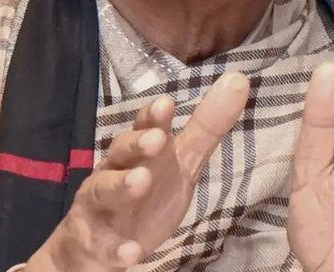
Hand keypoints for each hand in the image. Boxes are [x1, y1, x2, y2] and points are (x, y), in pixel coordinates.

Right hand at [25, 71, 250, 271]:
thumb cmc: (145, 194)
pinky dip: (116, 247)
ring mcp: (99, 207)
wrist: (97, 244)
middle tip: (157, 140)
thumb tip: (238, 80)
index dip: (152, 117)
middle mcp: (112, 171)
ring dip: (121, 185)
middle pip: (120, 153)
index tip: (166, 103)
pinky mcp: (94, 242)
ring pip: (104, 190)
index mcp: (135, 151)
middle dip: (136, 144)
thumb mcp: (180, 162)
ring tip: (140, 181)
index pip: (142, 127)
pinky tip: (133, 252)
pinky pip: (103, 245)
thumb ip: (207, 127)